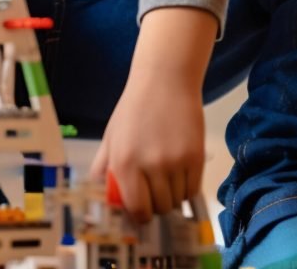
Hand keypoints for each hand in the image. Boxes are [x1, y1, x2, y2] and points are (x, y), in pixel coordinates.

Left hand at [90, 66, 204, 221]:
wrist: (164, 80)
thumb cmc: (134, 107)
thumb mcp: (111, 135)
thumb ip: (104, 166)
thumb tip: (99, 194)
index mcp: (124, 162)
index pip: (137, 209)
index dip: (140, 215)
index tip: (142, 211)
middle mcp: (150, 166)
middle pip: (160, 208)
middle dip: (156, 204)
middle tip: (155, 191)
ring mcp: (175, 162)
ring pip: (178, 200)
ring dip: (173, 195)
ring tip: (167, 176)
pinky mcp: (196, 157)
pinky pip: (193, 189)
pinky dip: (187, 187)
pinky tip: (180, 172)